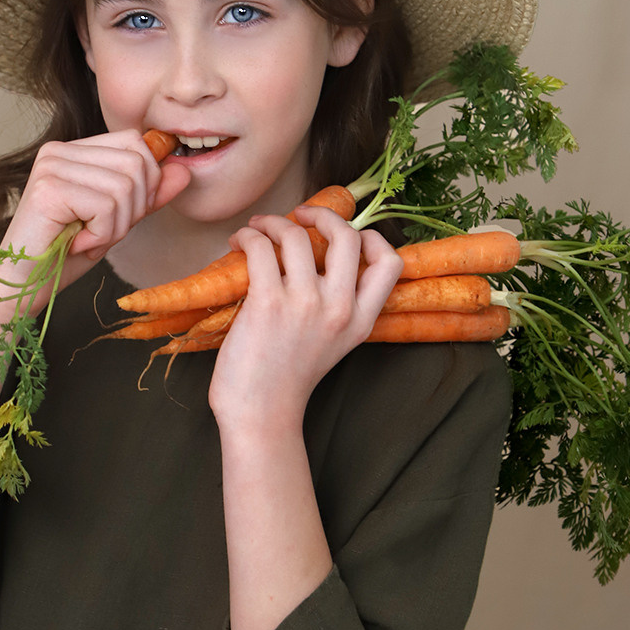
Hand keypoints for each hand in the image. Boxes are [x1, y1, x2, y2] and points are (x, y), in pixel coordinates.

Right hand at [2, 129, 189, 281]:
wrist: (25, 287)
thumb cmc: (64, 254)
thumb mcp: (117, 220)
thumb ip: (149, 194)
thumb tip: (183, 169)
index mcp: (73, 150)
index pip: (135, 142)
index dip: (146, 181)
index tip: (121, 215)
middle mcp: (58, 151)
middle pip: (136, 163)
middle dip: (132, 209)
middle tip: (100, 232)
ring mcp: (51, 167)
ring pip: (125, 188)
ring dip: (115, 227)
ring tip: (87, 239)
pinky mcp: (49, 190)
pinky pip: (107, 206)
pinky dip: (102, 235)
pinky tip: (77, 243)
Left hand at [207, 208, 403, 430]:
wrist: (260, 414)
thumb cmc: (286, 379)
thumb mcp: (332, 345)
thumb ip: (336, 307)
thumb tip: (316, 258)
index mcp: (360, 321)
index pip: (391, 264)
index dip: (372, 238)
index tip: (344, 235)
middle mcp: (339, 309)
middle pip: (348, 236)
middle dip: (323, 215)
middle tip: (300, 216)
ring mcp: (305, 304)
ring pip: (297, 235)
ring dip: (272, 222)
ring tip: (257, 230)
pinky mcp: (268, 302)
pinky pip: (261, 247)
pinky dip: (248, 235)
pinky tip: (239, 243)